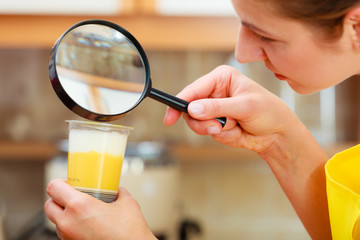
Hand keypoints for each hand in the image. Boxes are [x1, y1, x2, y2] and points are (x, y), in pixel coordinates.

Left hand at [44, 179, 155, 239]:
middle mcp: (68, 223)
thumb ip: (118, 193)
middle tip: (74, 195)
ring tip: (83, 212)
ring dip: (65, 214)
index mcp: (79, 206)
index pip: (53, 188)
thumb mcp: (127, 203)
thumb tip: (117, 190)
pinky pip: (65, 233)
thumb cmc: (130, 232)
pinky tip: (88, 225)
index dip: (59, 183)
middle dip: (58, 199)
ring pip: (56, 221)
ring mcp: (68, 238)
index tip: (70, 183)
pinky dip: (72, 227)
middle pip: (49, 205)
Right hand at [164, 65, 296, 153]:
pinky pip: (208, 132)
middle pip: (190, 109)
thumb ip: (217, 108)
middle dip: (203, 122)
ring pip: (198, 123)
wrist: (277, 134)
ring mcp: (215, 109)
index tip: (170, 117)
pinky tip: (237, 131)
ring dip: (215, 129)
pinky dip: (223, 135)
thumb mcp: (244, 107)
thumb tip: (192, 109)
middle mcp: (215, 92)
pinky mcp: (217, 123)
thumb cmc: (268, 112)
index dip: (180, 103)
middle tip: (216, 127)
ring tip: (233, 127)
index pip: (194, 89)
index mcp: (221, 78)